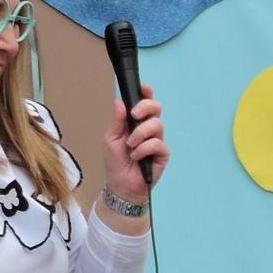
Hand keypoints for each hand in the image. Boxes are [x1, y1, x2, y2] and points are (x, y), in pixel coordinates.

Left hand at [102, 86, 166, 203]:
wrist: (121, 185)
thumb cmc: (116, 162)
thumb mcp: (110, 138)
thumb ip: (117, 120)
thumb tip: (119, 101)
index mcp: (135, 122)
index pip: (144, 103)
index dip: (146, 94)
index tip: (144, 88)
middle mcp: (148, 129)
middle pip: (156, 108)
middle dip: (146, 107)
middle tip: (134, 115)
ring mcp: (156, 141)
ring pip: (157, 125)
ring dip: (140, 134)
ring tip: (131, 145)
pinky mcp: (162, 154)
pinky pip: (158, 144)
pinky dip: (144, 149)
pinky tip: (137, 157)